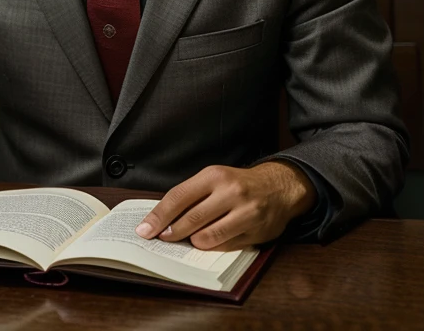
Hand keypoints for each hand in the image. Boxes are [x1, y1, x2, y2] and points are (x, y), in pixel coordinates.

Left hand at [134, 162, 316, 249]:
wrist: (279, 187)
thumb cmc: (239, 184)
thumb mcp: (215, 178)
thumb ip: (191, 195)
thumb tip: (160, 217)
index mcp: (215, 175)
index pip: (179, 196)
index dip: (159, 216)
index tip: (144, 229)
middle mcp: (231, 192)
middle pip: (191, 219)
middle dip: (171, 233)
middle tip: (161, 239)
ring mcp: (245, 213)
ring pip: (206, 238)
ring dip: (193, 242)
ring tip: (191, 237)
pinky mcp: (255, 232)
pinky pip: (224, 247)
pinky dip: (212, 247)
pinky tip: (211, 240)